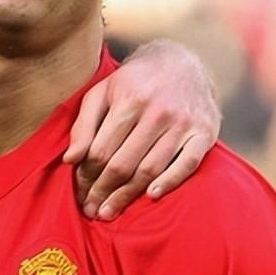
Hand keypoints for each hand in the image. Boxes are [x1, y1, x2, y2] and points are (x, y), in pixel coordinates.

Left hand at [63, 40, 219, 219]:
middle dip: (102, 191)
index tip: (79, 192)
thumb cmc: (133, 82)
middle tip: (90, 211)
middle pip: (123, 163)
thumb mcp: (101, 93)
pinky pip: (188, 164)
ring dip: (128, 196)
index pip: (101, 150)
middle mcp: (157, 111)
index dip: (86, 176)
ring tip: (109, 212)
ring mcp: (183, 122)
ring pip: (151, 168)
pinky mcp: (205, 131)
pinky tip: (151, 197)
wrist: (182, 61)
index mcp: (128, 100)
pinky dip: (170, 182)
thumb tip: (69, 160)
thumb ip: (83, 125)